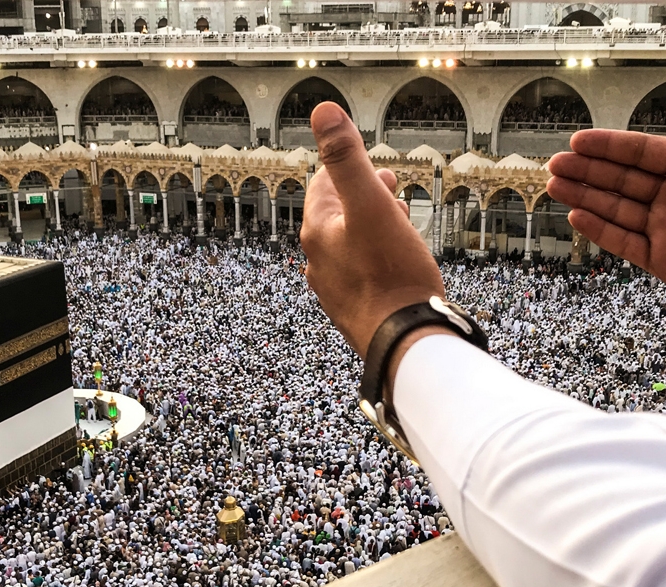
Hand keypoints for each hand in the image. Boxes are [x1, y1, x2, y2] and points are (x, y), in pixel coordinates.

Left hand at [301, 102, 444, 359]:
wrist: (403, 338)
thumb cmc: (391, 274)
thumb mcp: (371, 204)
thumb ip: (346, 158)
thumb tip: (322, 112)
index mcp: (318, 231)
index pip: (326, 185)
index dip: (351, 170)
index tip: (376, 169)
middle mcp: (318, 260)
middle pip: (338, 216)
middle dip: (364, 197)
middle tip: (390, 188)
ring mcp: (333, 287)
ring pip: (349, 245)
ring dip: (372, 228)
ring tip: (398, 223)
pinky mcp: (351, 308)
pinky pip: (360, 272)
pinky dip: (376, 257)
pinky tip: (396, 264)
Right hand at [547, 129, 665, 279]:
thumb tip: (650, 144)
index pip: (642, 153)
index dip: (609, 145)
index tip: (578, 141)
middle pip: (623, 180)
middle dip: (586, 170)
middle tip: (556, 164)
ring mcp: (665, 229)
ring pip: (616, 210)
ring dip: (583, 197)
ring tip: (555, 187)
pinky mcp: (658, 258)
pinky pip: (623, 242)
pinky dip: (598, 230)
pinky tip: (576, 217)